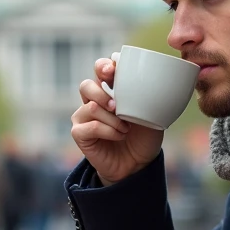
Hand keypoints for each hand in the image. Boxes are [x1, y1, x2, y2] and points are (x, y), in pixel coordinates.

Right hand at [70, 58, 163, 185]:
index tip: (112, 71)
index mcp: (110, 89)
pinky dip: (109, 131)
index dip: (103, 66)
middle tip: (117, 105)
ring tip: (126, 128)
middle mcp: (93, 100)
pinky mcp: (79, 133)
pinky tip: (120, 135)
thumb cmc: (144, 136)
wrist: (138, 163)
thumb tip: (149, 81)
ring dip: (113, 119)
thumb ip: (145, 96)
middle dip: (102, 93)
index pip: (100, 69)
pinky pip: (91, 126)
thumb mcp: (151, 113)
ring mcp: (84, 116)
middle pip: (86, 85)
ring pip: (91, 107)